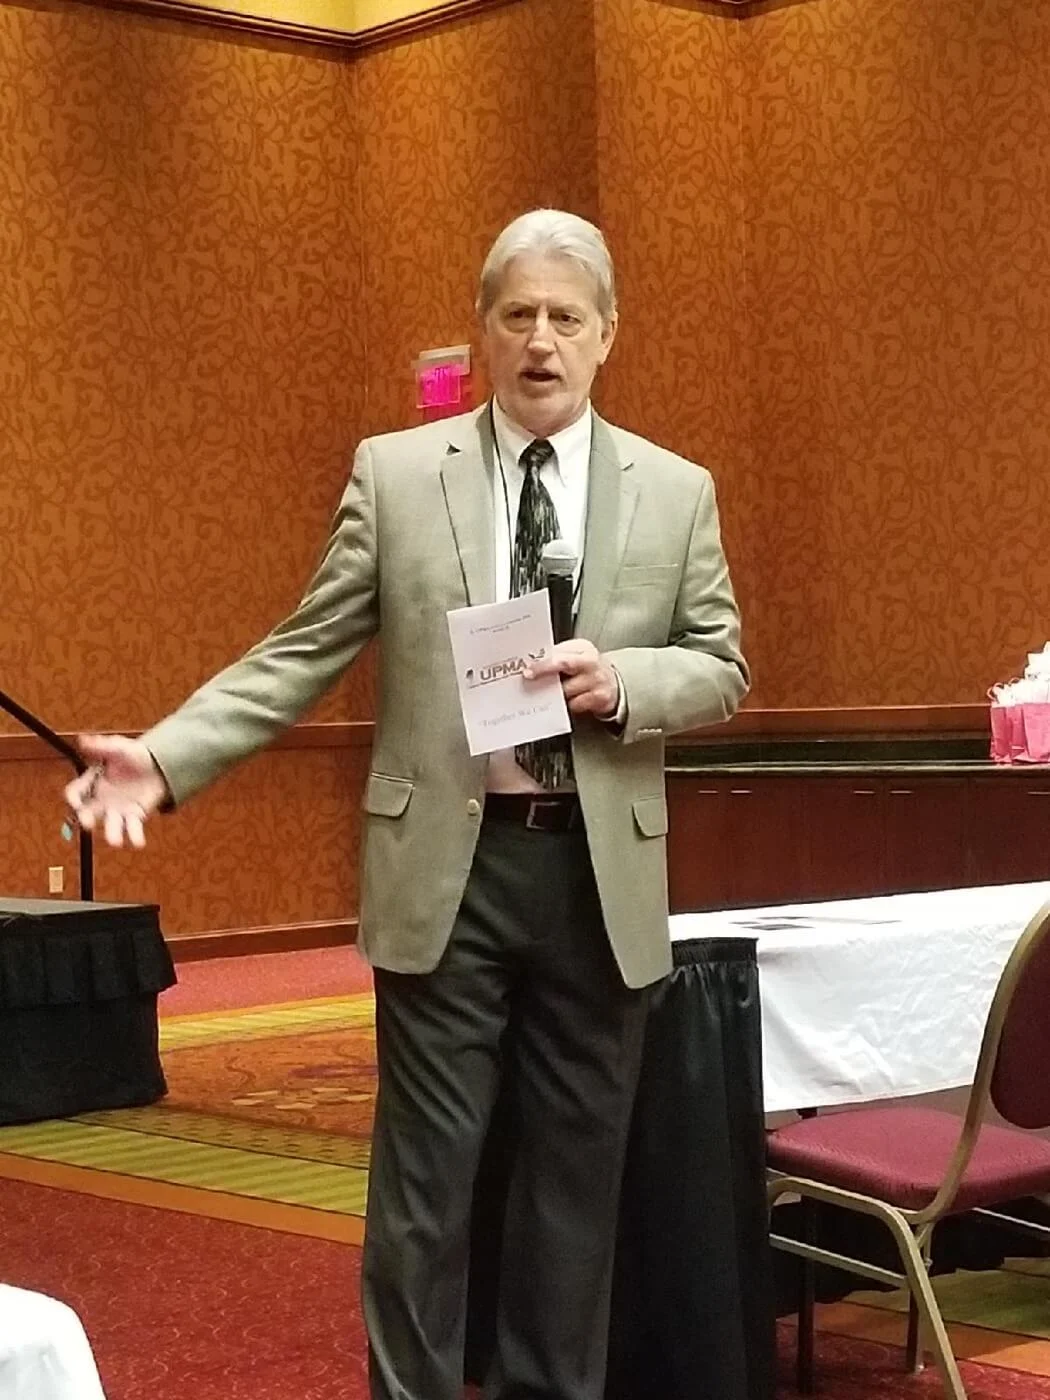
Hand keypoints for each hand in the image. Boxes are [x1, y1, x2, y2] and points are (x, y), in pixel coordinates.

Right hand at [63, 734, 168, 848]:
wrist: (159, 764)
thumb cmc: (135, 755)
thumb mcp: (119, 748)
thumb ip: (102, 746)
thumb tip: (82, 740)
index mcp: (93, 782)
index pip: (76, 793)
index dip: (74, 798)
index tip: (75, 802)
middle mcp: (101, 799)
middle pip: (88, 813)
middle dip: (85, 819)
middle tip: (87, 824)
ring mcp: (117, 809)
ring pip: (111, 825)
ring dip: (112, 834)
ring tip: (115, 841)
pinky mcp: (135, 815)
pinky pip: (133, 828)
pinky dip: (135, 836)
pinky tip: (138, 843)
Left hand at [524, 639, 619, 718]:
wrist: (615, 684)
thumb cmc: (588, 670)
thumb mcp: (576, 657)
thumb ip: (557, 657)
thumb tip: (531, 664)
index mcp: (583, 647)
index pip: (559, 651)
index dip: (541, 660)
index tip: (527, 668)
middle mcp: (590, 661)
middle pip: (563, 664)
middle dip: (543, 670)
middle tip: (529, 677)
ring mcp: (596, 680)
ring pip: (566, 689)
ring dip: (554, 693)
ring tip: (549, 693)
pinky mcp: (600, 698)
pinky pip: (575, 704)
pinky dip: (568, 705)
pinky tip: (567, 702)